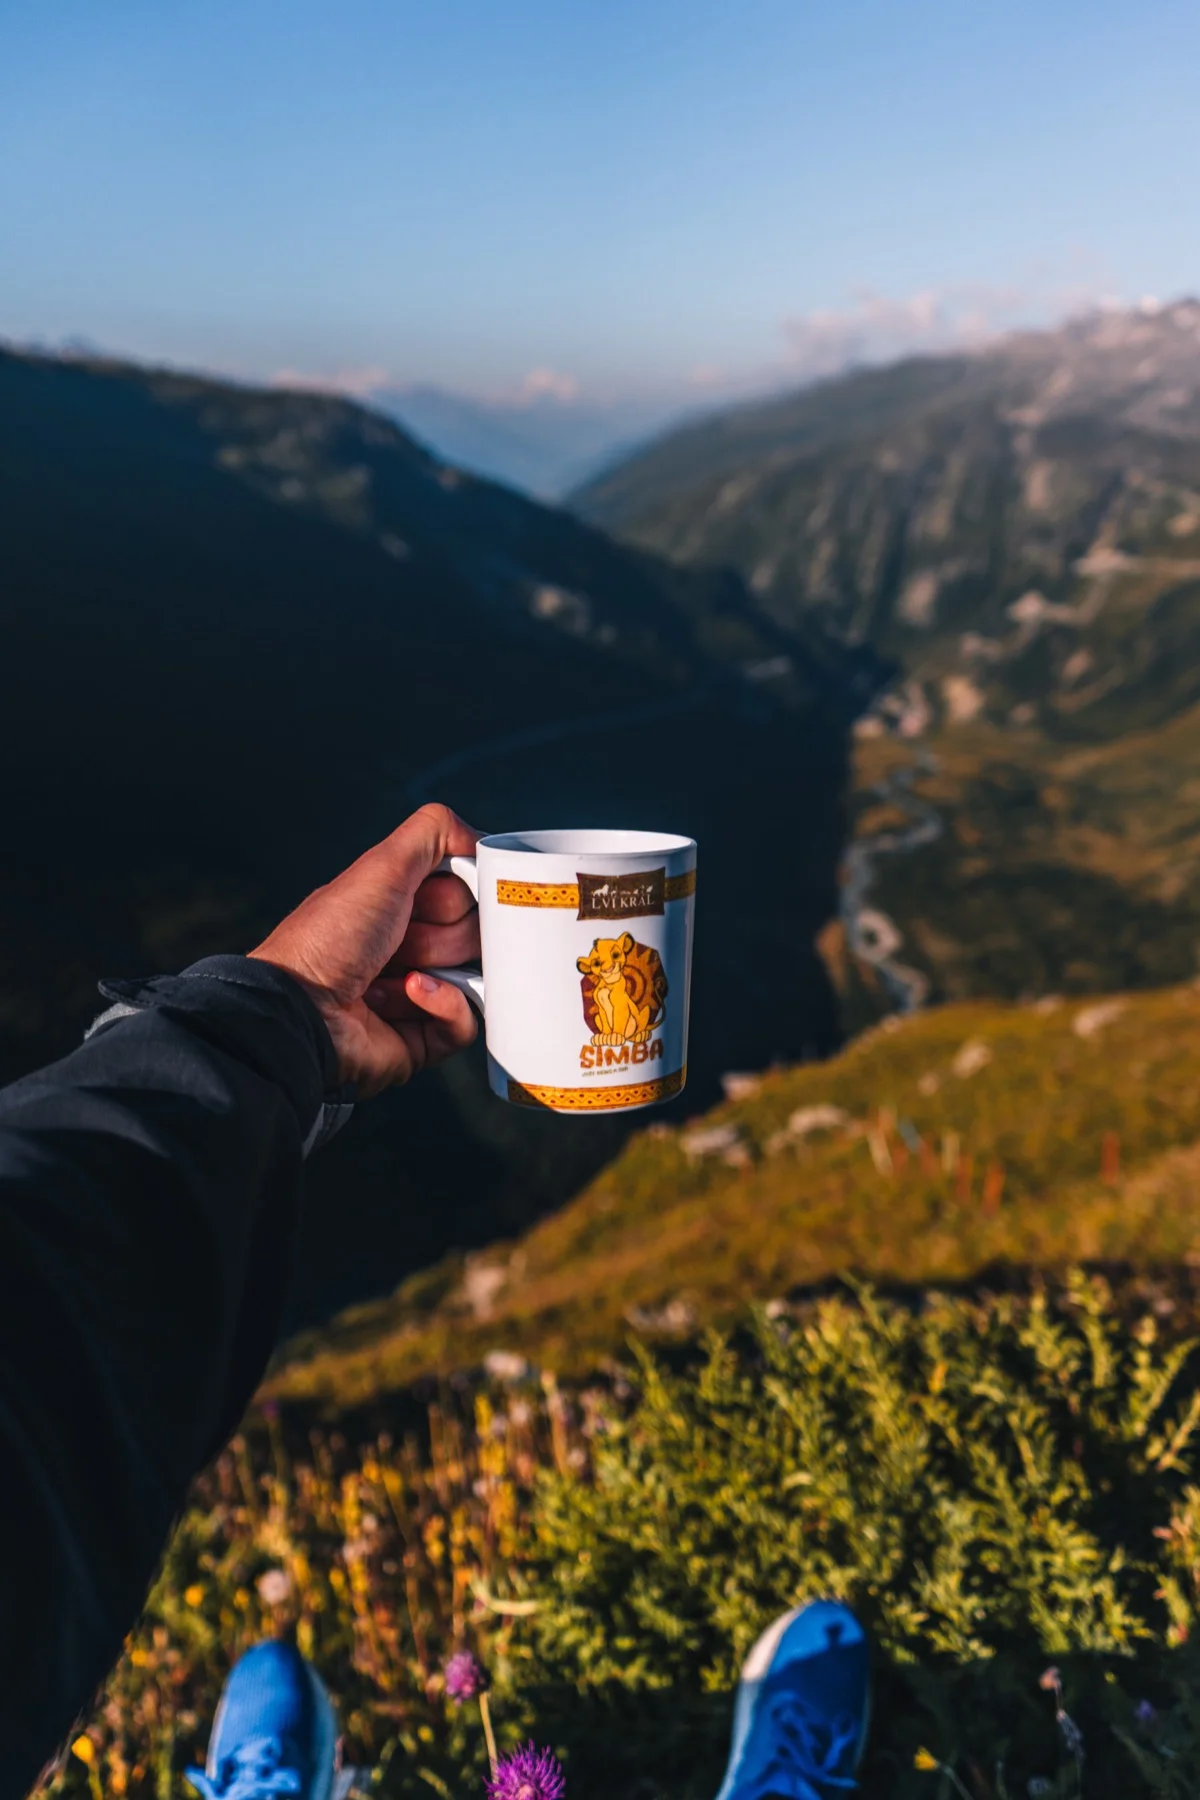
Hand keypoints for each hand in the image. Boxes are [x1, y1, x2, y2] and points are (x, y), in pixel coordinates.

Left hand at [249, 803, 480, 1095]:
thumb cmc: (330, 936)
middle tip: (402, 937)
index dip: (458, 892)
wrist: (300, 1010)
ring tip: (395, 972)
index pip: (468, 891)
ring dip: (437, 967)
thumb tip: (480, 840)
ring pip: (477, 976)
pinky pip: (467, 1021)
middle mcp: (412, 944)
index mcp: (403, 903)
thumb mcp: (382, 866)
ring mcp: (420, 992)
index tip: (435, 895)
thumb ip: (433, 832)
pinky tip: (411, 993)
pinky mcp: (425, 1036)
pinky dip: (444, 1004)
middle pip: (475, 932)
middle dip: (442, 933)